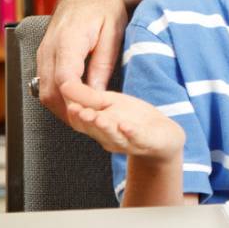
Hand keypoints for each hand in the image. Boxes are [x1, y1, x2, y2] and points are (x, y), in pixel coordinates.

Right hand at [36, 0, 128, 122]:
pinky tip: (77, 106)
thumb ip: (103, 64)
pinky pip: (45, 85)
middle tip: (93, 124)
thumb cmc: (105, 9)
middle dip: (70, 112)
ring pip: (44, 92)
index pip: (65, 80)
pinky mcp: (44, 57)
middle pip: (50, 92)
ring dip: (63, 109)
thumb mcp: (113, 34)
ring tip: (87, 120)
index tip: (97, 108)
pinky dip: (59, 100)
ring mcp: (43, 54)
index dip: (79, 99)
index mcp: (67, 41)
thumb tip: (97, 93)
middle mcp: (48, 49)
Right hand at [61, 81, 184, 160]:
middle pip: (94, 130)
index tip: (68, 102)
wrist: (163, 136)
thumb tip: (65, 84)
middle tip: (79, 111)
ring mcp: (126, 142)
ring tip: (99, 118)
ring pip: (113, 136)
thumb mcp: (111, 102)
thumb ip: (90, 97)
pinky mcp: (146, 142)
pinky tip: (126, 126)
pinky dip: (130, 133)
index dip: (73, 113)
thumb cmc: (132, 117)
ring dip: (106, 127)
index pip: (80, 122)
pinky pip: (137, 139)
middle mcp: (108, 137)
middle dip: (86, 120)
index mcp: (97, 127)